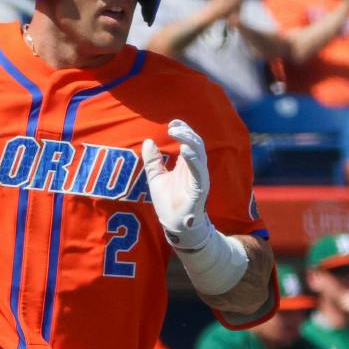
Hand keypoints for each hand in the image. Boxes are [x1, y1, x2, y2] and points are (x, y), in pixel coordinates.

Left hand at [140, 119, 211, 248]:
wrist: (175, 225)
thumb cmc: (168, 203)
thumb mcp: (156, 178)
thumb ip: (153, 161)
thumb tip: (148, 141)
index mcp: (186, 165)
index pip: (188, 141)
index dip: (182, 130)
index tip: (172, 122)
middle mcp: (194, 168)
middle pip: (195, 143)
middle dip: (185, 132)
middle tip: (173, 126)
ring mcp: (199, 178)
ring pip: (199, 154)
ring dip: (189, 141)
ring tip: (177, 132)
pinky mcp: (200, 189)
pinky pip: (199, 171)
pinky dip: (193, 160)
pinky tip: (185, 150)